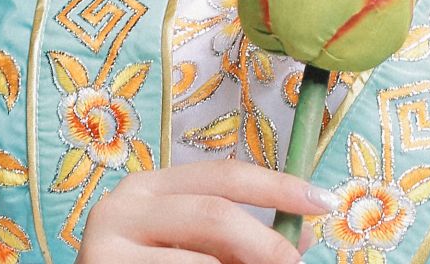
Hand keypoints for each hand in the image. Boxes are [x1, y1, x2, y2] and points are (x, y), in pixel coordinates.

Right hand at [78, 158, 335, 262]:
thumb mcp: (190, 250)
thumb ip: (239, 240)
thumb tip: (302, 234)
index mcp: (148, 188)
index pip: (223, 174)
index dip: (278, 186)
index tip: (323, 202)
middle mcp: (121, 206)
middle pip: (216, 215)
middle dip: (267, 244)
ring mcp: (106, 245)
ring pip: (202, 261)